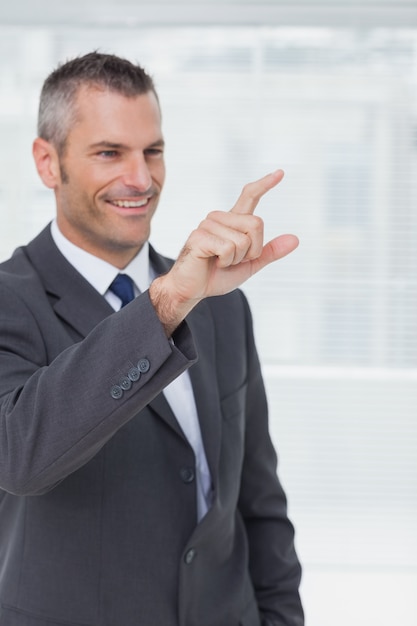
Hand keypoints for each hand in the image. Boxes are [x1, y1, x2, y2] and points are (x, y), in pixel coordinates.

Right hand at [149, 169, 298, 334]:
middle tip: (232, 260)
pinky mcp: (199, 236)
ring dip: (236, 259)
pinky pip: (228, 248)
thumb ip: (270, 252)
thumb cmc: (216, 275)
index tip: (280, 173)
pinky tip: (212, 262)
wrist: (192, 290)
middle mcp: (220, 218)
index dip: (265, 184)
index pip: (249, 196)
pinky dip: (225, 262)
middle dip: (252, 250)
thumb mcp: (250, 264)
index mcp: (232, 221)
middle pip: (256, 224)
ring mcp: (208, 225)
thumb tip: (295, 239)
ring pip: (243, 240)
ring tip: (219, 261)